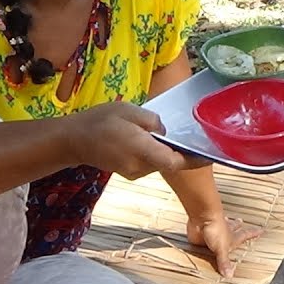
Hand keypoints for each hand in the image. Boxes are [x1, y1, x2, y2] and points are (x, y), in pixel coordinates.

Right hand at [68, 103, 209, 179]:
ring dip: (165, 151)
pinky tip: (148, 139)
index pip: (176, 161)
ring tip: (165, 134)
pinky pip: (148, 163)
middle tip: (193, 136)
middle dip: (180, 151)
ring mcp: (134, 172)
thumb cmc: (100, 121)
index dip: (195, 159)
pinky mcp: (128, 172)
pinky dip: (154, 153)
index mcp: (142, 150)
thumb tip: (165, 131)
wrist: (73, 140)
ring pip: (159, 162)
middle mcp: (140, 166)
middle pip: (169, 162)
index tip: (210, 154)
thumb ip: (152, 121)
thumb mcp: (129, 111)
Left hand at [187, 215, 263, 277]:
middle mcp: (224, 233)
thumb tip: (230, 276)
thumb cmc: (216, 229)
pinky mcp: (203, 233)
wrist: (201, 218)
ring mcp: (214, 232)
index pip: (246, 235)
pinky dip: (206, 232)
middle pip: (234, 228)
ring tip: (227, 220)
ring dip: (224, 224)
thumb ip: (224, 262)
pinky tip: (204, 231)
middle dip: (238, 225)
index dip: (254, 233)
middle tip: (241, 221)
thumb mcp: (222, 249)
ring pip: (221, 226)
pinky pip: (206, 234)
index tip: (262, 230)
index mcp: (232, 237)